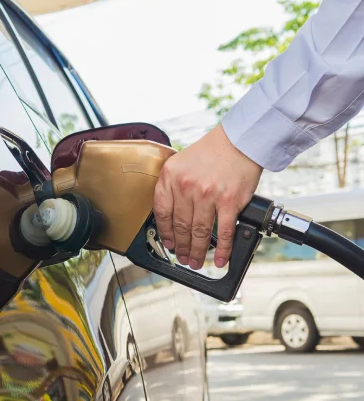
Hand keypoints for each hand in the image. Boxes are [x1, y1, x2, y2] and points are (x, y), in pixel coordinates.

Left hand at [154, 124, 262, 269]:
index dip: (164, 232)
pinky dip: (222, 250)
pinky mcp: (229, 202)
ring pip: (199, 232)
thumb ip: (173, 186)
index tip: (168, 243)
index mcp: (170, 177)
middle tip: (181, 257)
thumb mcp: (180, 163)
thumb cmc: (212, 151)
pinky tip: (218, 260)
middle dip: (180, 246)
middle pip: (180, 226)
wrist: (239, 141)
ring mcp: (207, 195)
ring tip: (195, 261)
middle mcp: (186, 186)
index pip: (162, 212)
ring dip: (196, 251)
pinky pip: (224, 232)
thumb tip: (170, 215)